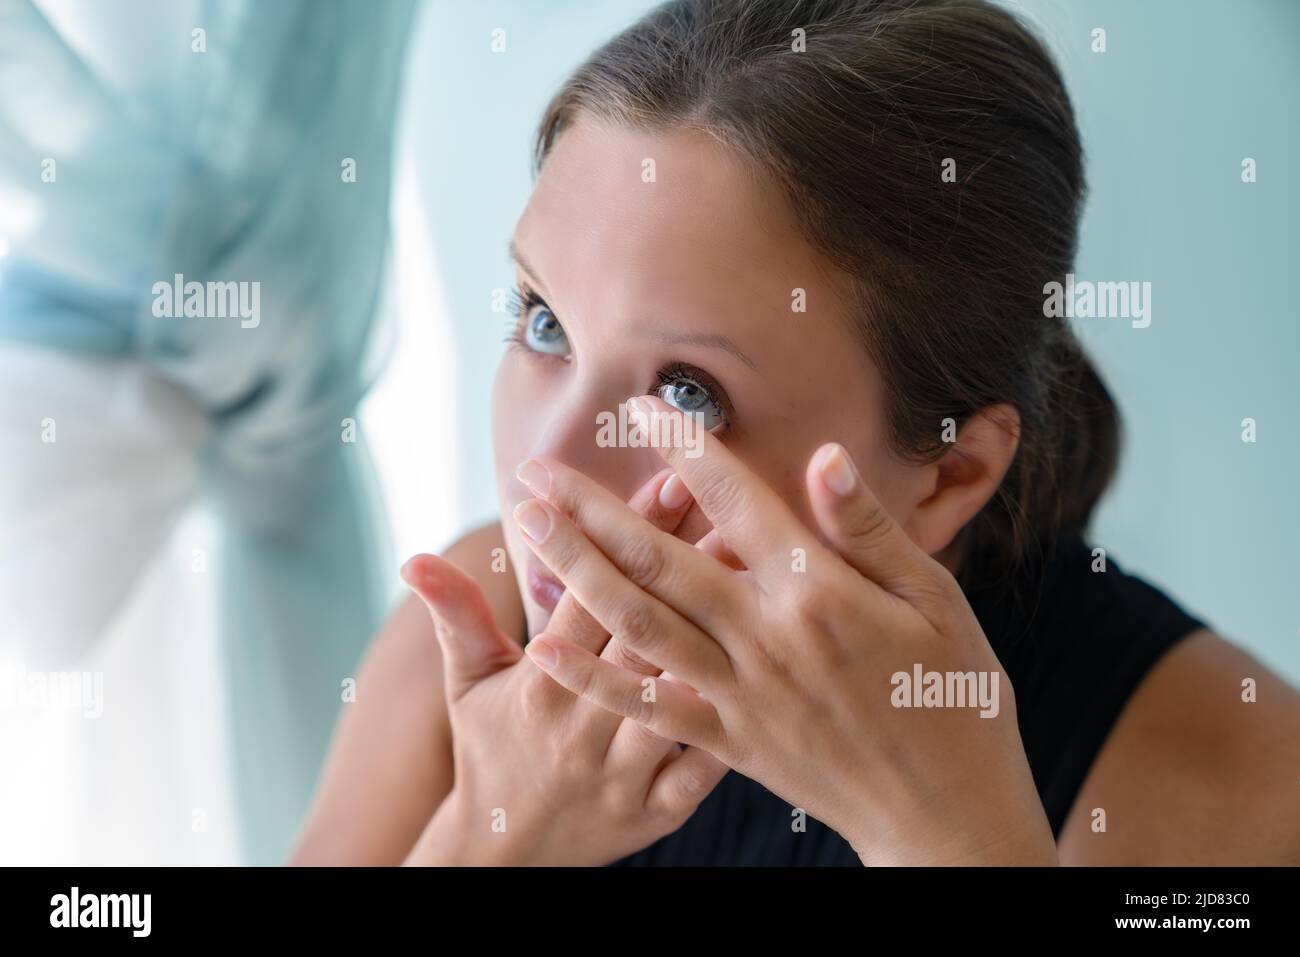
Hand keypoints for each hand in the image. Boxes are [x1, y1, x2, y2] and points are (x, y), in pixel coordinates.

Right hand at [400, 465, 726, 865]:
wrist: (505, 855)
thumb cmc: (491, 750)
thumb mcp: (468, 683)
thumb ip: (455, 615)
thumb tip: (412, 558)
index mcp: (541, 682)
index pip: (588, 593)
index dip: (625, 536)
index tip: (666, 477)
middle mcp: (583, 723)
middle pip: (640, 632)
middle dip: (685, 566)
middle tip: (731, 506)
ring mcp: (622, 770)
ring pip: (674, 698)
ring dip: (716, 640)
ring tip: (760, 585)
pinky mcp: (656, 812)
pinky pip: (702, 772)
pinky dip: (731, 731)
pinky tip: (766, 686)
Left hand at [512, 395, 1056, 864]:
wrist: (945, 814)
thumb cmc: (954, 698)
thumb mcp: (936, 602)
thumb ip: (869, 530)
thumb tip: (822, 456)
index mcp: (820, 595)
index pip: (736, 502)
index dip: (685, 448)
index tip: (639, 405)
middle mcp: (767, 641)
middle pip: (661, 562)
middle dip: (592, 510)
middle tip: (536, 469)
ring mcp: (741, 696)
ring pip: (640, 625)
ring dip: (578, 572)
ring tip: (529, 527)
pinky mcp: (729, 743)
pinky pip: (648, 708)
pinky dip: (594, 678)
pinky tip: (544, 648)